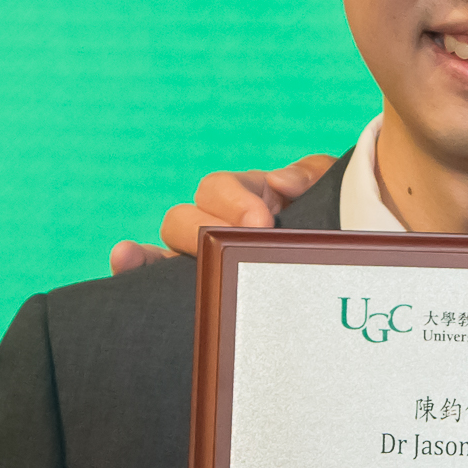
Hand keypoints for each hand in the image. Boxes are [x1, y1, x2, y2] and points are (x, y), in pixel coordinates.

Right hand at [106, 155, 340, 273]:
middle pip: (184, 218)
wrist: (344, 284)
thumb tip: (278, 182)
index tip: (261, 221)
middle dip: (203, 230)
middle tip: (235, 249)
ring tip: (134, 257)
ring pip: (164, 250)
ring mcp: (199, 259)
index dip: (234, 201)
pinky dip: (133, 272)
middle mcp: (214, 224)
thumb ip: (310, 175)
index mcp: (245, 196)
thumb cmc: (334, 224)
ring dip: (149, 253)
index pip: (219, 187)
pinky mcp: (193, 292)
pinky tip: (123, 265)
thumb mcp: (329, 193)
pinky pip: (153, 280)